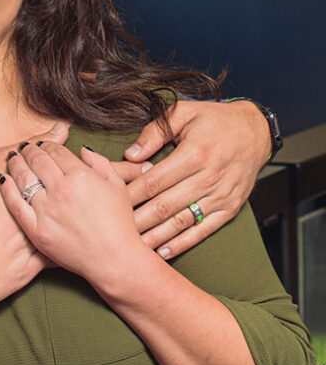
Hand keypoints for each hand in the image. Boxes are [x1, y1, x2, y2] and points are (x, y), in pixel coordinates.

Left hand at [0, 142, 144, 288]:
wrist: (114, 259)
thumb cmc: (119, 223)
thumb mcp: (117, 185)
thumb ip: (99, 162)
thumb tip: (82, 149)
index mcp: (81, 176)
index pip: (55, 151)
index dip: (47, 144)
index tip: (42, 144)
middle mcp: (61, 190)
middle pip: (37, 160)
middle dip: (29, 150)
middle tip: (24, 147)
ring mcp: (47, 210)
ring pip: (23, 177)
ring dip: (15, 163)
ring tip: (13, 158)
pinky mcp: (36, 229)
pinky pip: (15, 204)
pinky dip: (7, 189)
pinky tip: (3, 179)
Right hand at [0, 176, 47, 324]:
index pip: (19, 183)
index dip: (23, 174)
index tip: (26, 170)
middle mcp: (17, 225)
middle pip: (36, 203)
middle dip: (42, 192)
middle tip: (48, 186)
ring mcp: (25, 248)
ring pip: (46, 227)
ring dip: (53, 216)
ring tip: (59, 209)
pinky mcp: (29, 269)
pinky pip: (50, 255)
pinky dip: (58, 245)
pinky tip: (62, 240)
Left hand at [121, 99, 269, 258]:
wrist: (256, 131)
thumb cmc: (215, 120)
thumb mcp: (183, 113)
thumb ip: (154, 132)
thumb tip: (131, 155)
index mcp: (194, 154)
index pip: (153, 181)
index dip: (129, 195)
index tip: (109, 204)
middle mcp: (208, 177)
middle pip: (164, 205)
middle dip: (137, 220)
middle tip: (113, 231)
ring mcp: (220, 195)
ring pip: (181, 221)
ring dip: (156, 236)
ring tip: (133, 248)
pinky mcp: (230, 208)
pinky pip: (204, 230)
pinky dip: (183, 243)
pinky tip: (164, 251)